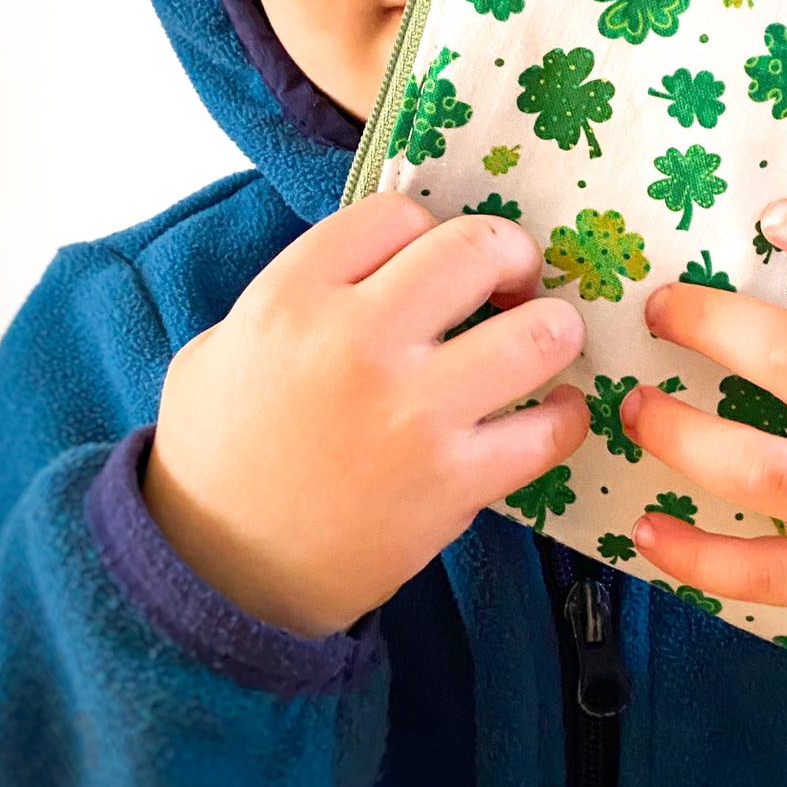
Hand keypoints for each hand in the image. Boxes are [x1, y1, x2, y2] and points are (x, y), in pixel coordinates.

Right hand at [142, 192, 590, 638]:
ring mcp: (413, 412)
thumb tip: (384, 260)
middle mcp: (358, 341)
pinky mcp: (454, 482)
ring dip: (555, 328)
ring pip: (538, 332)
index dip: (428, 229)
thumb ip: (300, 290)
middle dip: (510, 255)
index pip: (398, 211)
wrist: (222, 574)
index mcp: (293, 296)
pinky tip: (555, 412)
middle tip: (510, 282)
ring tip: (542, 340)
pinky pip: (549, 430)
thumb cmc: (219, 451)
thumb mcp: (224, 343)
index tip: (434, 261)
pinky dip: (567, 417)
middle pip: (476, 247)